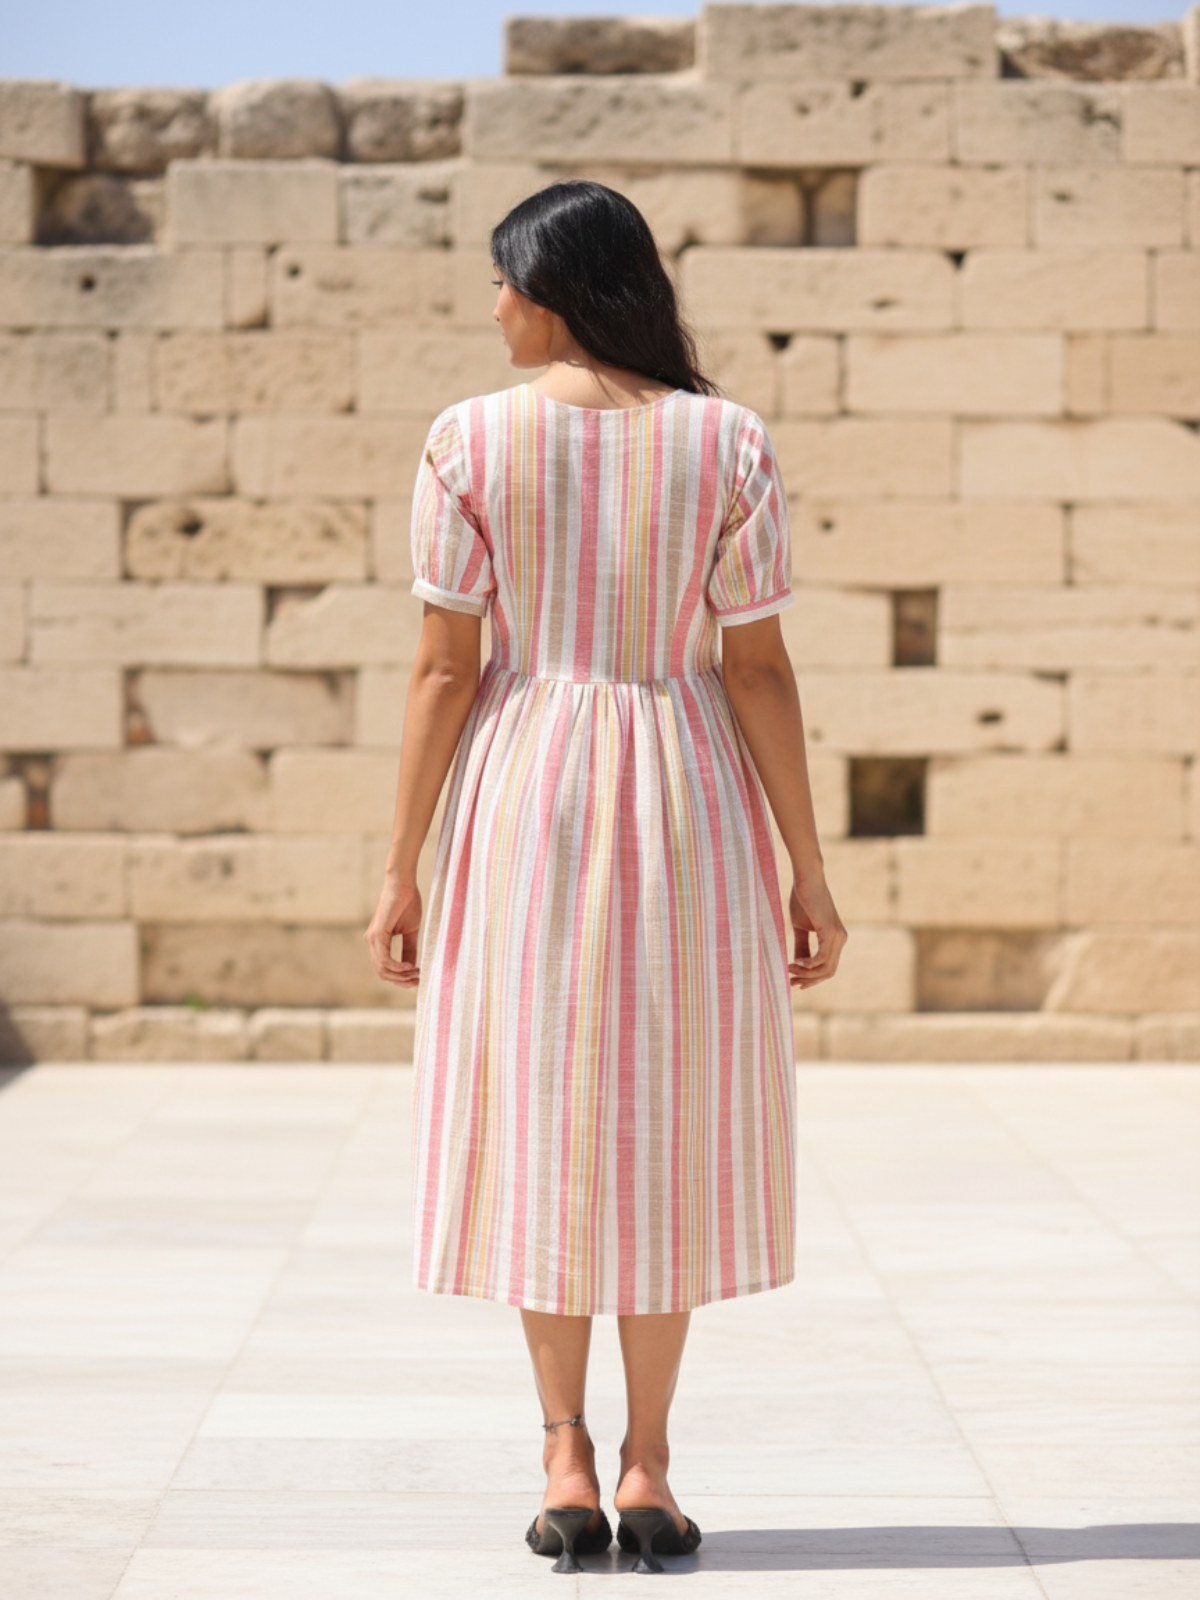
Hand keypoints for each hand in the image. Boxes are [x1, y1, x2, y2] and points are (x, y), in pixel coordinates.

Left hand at [364, 873, 421, 988]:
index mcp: (378, 942)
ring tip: (417, 973)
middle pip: (383, 974)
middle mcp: (371, 942)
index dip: (401, 979)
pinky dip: (397, 967)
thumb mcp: (410, 932)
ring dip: (401, 975)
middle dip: (401, 981)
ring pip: (382, 970)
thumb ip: (409, 950)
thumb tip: (412, 968)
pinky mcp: (377, 934)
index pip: (385, 969)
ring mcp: (372, 939)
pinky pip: (384, 959)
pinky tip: (410, 967)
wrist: (404, 885)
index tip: (418, 980)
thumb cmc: (407, 904)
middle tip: (418, 980)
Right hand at [788, 871, 847, 988]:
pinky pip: (822, 958)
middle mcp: (841, 939)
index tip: (794, 981)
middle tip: (790, 981)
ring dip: (806, 973)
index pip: (827, 967)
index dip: (812, 978)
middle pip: (828, 972)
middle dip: (809, 980)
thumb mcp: (801, 927)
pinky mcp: (830, 932)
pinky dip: (808, 964)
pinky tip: (795, 963)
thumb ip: (802, 946)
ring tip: (789, 969)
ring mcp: (838, 937)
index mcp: (835, 939)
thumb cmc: (802, 899)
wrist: (807, 879)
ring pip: (825, 968)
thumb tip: (798, 964)